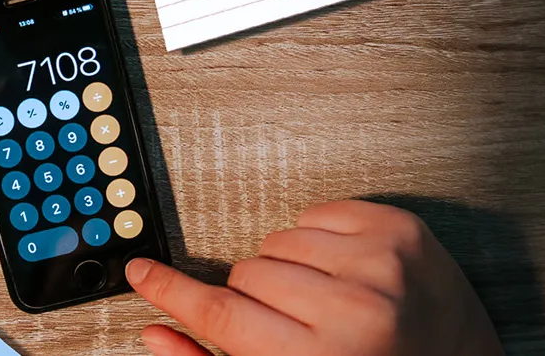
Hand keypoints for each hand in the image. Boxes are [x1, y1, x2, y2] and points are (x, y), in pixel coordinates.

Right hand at [126, 200, 503, 355]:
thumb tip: (156, 332)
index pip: (221, 312)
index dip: (172, 291)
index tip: (142, 271)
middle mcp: (356, 309)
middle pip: (247, 275)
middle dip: (254, 299)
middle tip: (290, 324)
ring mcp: (383, 263)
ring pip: (278, 240)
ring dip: (287, 269)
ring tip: (322, 300)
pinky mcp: (401, 229)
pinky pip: (317, 213)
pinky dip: (318, 241)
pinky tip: (342, 272)